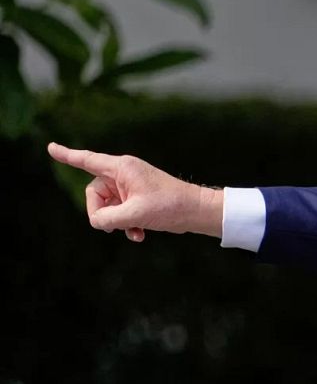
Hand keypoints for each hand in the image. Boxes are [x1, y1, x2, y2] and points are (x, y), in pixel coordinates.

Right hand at [47, 143, 223, 241]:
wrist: (197, 212)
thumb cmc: (170, 207)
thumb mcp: (134, 215)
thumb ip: (108, 218)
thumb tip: (97, 222)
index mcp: (122, 168)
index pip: (87, 160)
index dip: (67, 155)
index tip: (51, 148)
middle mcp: (125, 174)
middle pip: (95, 193)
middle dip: (102, 213)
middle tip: (113, 227)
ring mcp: (132, 186)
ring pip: (109, 206)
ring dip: (117, 222)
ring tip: (133, 232)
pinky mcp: (139, 199)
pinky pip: (122, 212)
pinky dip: (127, 224)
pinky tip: (139, 236)